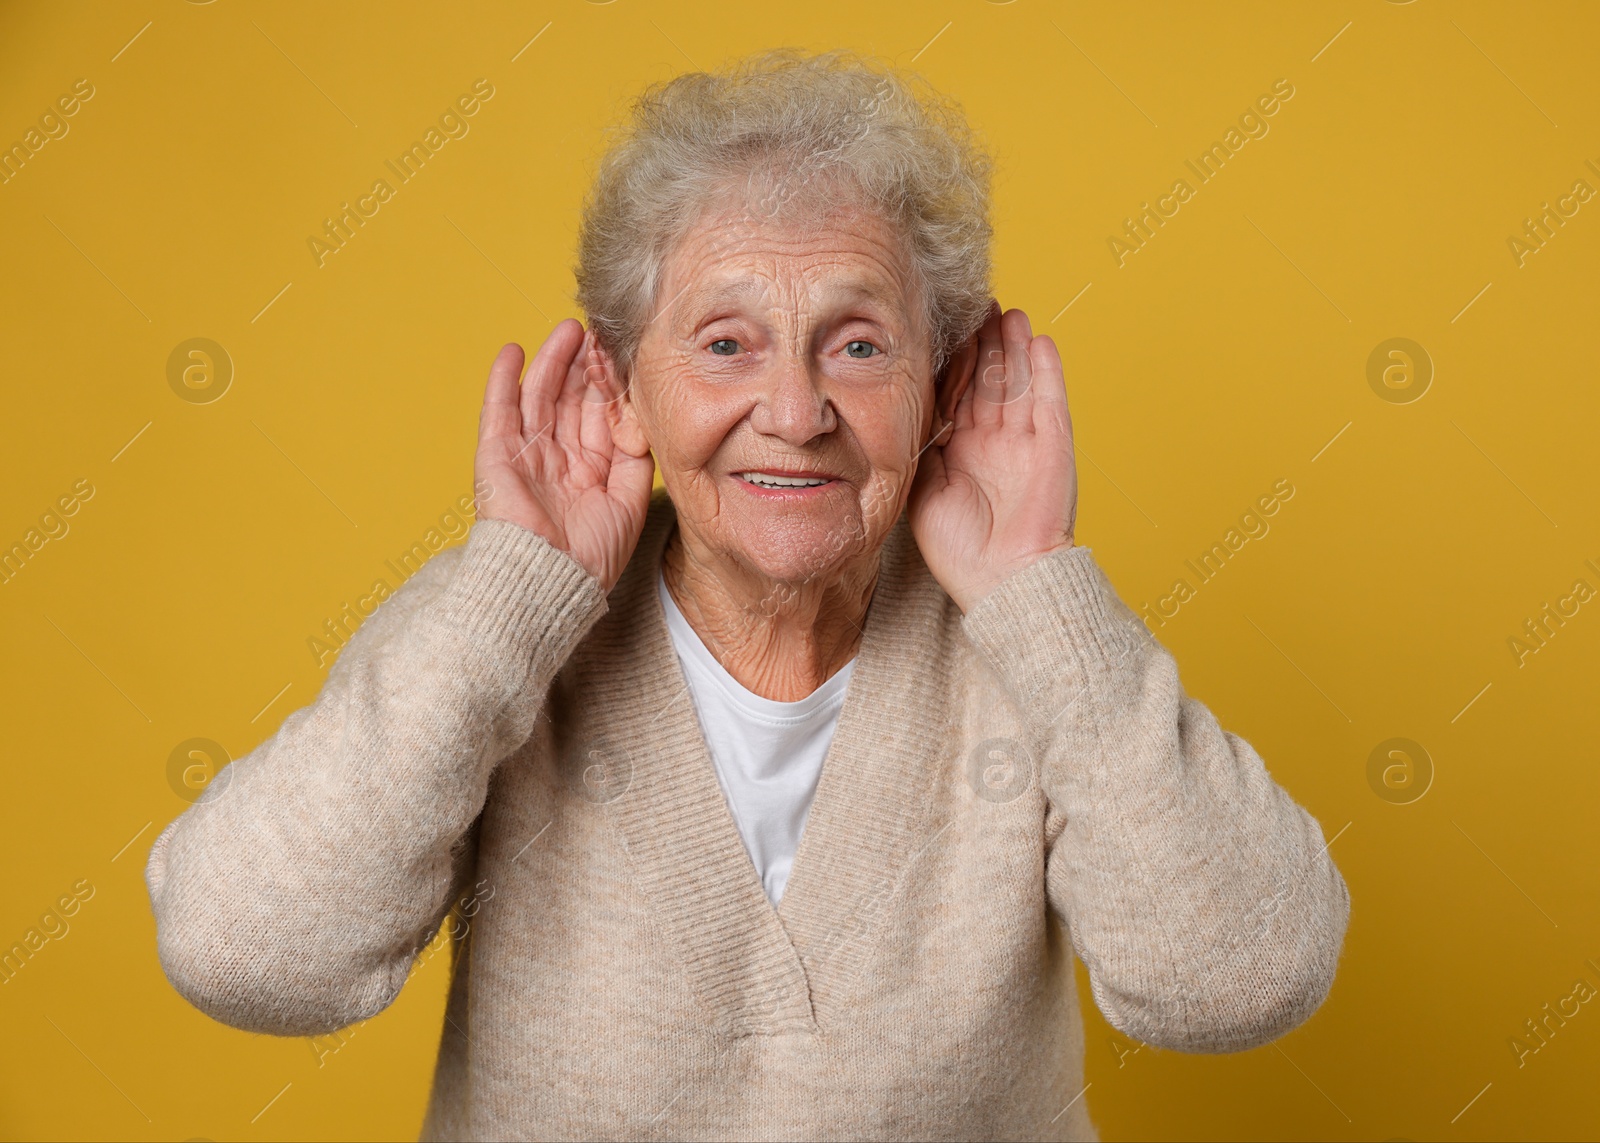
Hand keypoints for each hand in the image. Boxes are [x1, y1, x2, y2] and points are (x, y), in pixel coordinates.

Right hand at [474, 319, 654, 591]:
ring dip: (552, 362)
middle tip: (597, 331)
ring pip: (539, 397)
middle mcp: (557, 459)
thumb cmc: (591, 555)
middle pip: (568, 400)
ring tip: (569, 330)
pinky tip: (513, 351)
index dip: (608, 385)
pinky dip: (503, 381)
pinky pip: (498, 411)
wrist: (550, 581)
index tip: (621, 354)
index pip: (597, 416)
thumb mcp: (629, 501)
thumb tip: (640, 419)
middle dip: (583, 366)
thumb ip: (636, 458)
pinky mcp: (496, 457)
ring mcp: (525, 456)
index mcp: (587, 470)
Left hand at [909, 305, 1076, 612]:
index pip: (959, 395)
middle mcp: (994, 443)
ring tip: (1007, 310)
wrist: (1002, 581)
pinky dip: (1045, 371)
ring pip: (1018, 382)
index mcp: (962, 453)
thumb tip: (917, 410)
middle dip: (985, 343)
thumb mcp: (922, 492)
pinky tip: (1038, 341)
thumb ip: (923, 448)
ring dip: (1013, 347)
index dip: (956, 363)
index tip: (948, 328)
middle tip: (979, 303)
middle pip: (990, 380)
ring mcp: (1025, 442)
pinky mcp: (1052, 446)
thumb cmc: (959, 549)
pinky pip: (1049, 400)